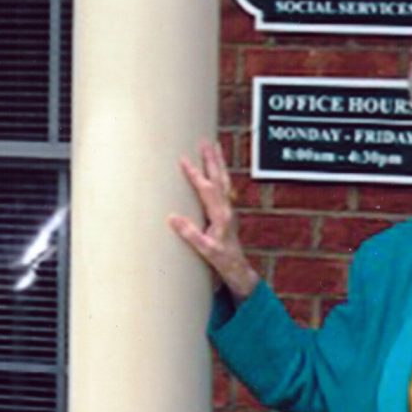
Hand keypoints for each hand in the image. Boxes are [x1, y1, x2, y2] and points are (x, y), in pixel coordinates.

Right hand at [168, 139, 258, 299]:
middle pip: (220, 178)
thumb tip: (173, 218)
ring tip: (214, 146)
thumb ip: (191, 235)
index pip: (207, 190)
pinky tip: (216, 168)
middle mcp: (227, 209)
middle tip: (205, 141)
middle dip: (212, 159)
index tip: (183, 160)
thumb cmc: (222, 262)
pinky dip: (220, 174)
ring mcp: (229, 209)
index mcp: (221, 216)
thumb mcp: (205, 251)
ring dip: (218, 162)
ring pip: (224, 180)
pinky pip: (224, 187)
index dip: (195, 174)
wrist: (238, 270)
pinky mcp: (227, 212)